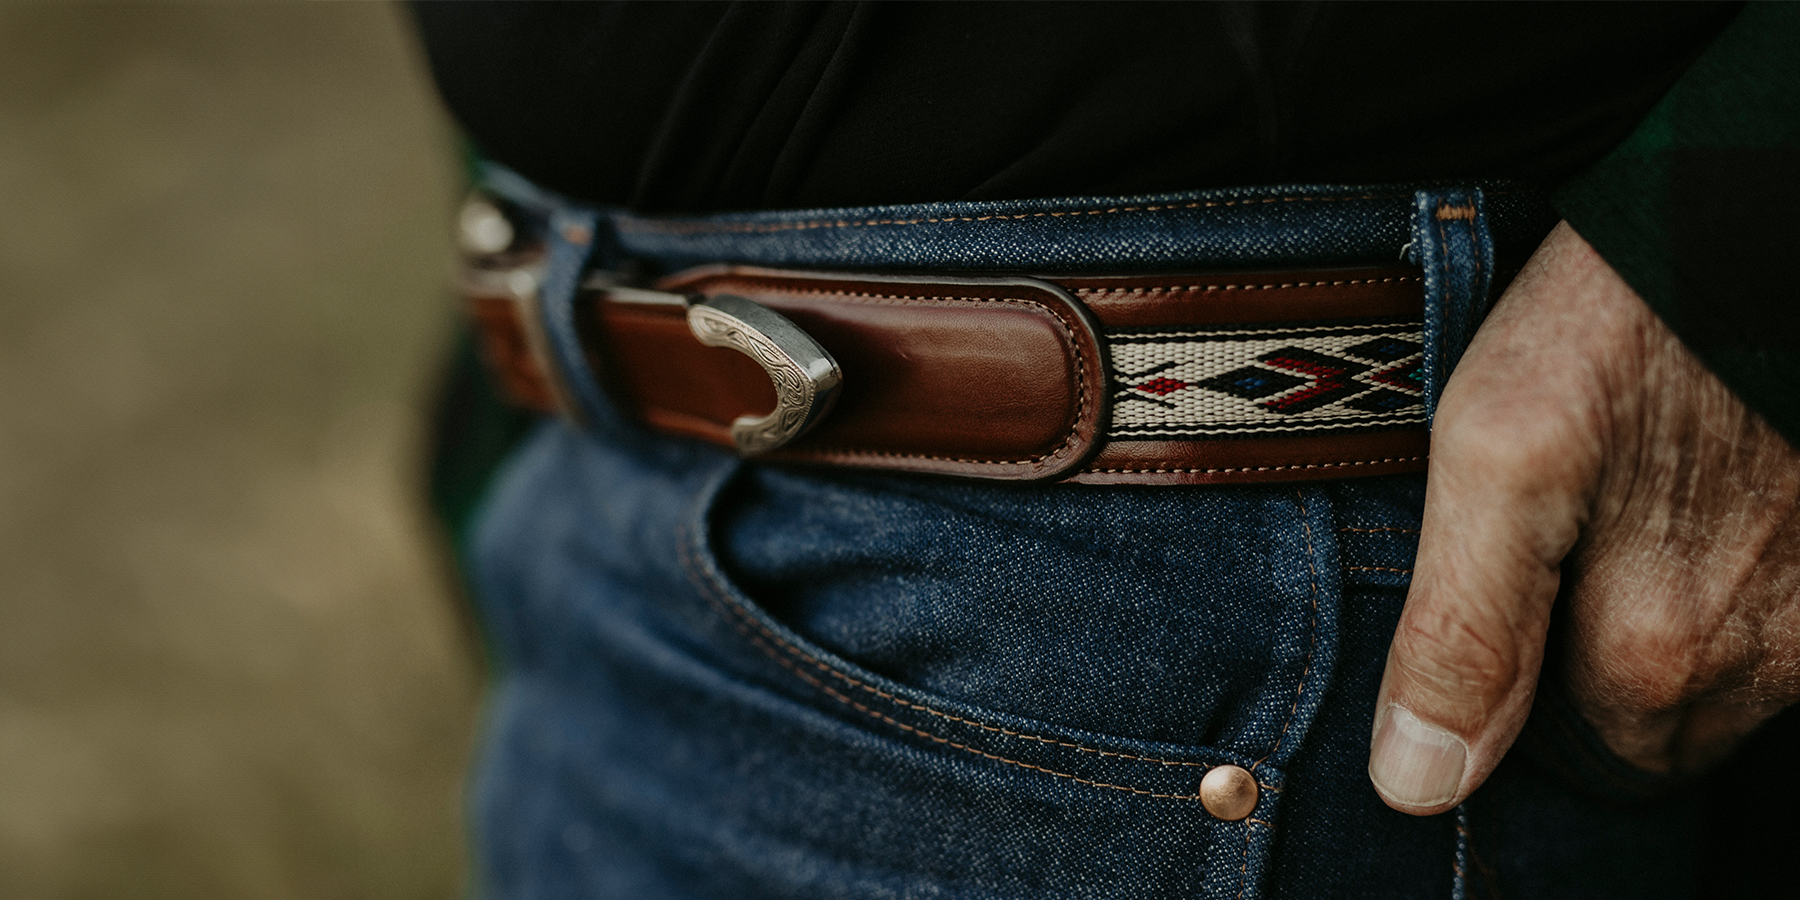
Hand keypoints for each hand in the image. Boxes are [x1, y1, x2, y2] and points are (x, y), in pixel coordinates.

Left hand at [1367, 221, 1799, 814]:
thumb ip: (1461, 634)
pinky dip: (1740, 575)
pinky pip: (1785, 619)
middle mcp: (1768, 657)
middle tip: (1558, 536)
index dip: (1520, 697)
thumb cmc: (1623, 316)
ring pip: (1727, 678)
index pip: (1568, 758)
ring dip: (1670, 618)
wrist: (1758, 212)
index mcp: (1656, 650)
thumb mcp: (1494, 453)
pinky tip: (1701, 486)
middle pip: (1655, 728)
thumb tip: (1417, 788)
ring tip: (1630, 495)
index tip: (1502, 600)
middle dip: (1595, 666)